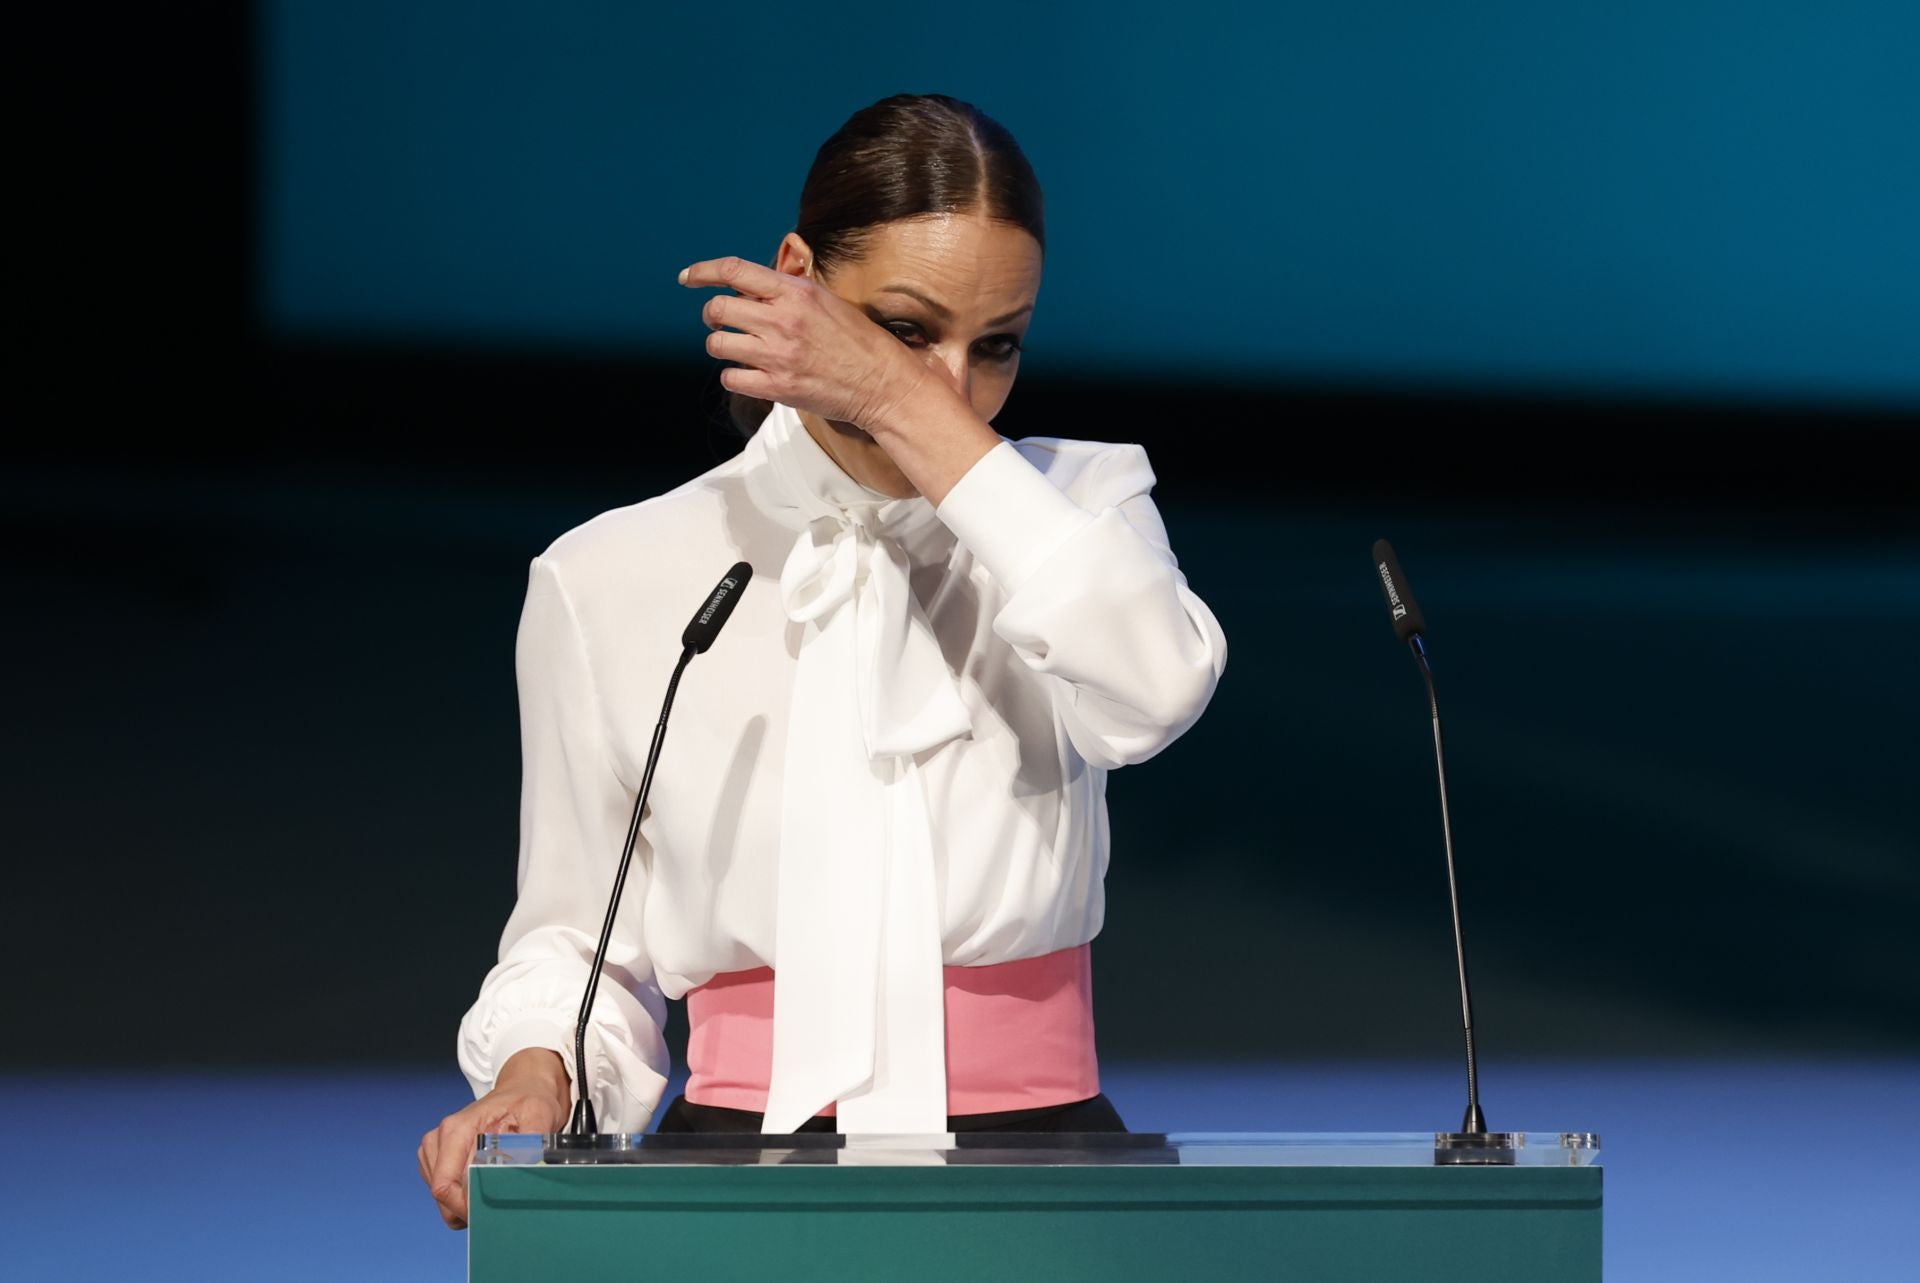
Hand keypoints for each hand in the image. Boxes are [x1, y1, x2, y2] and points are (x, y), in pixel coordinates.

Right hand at [418, 1048, 570, 1229]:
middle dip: (471, 1208)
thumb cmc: (528, 1100)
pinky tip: (487, 1185)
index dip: (466, 1207)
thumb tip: (528, 1172)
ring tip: (498, 1186)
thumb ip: (531, 1144)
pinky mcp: (440, 1162)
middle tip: (504, 1202)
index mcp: (456, 1130)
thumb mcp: (538, 1114)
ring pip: (444, 1201)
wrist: (523, 1089)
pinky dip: (466, 1200)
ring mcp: (436, 1152)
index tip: (493, 1212)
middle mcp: (439, 1141)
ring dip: (469, 1205)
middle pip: (443, 1198)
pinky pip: (447, 1197)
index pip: (445, 1186)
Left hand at [680, 256, 935, 434]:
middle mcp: (782, 320)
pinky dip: (734, 376)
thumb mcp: (826, 300)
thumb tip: (751, 289)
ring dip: (722, 345)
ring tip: (740, 349)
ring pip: (718, 344)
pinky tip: (750, 374)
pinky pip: (731, 378)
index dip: (704, 271)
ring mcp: (777, 355)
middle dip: (713, 315)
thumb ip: (788, 292)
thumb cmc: (858, 341)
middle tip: (722, 321)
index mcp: (795, 292)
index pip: (735, 272)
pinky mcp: (777, 387)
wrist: (882, 382)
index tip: (688, 277)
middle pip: (718, 309)